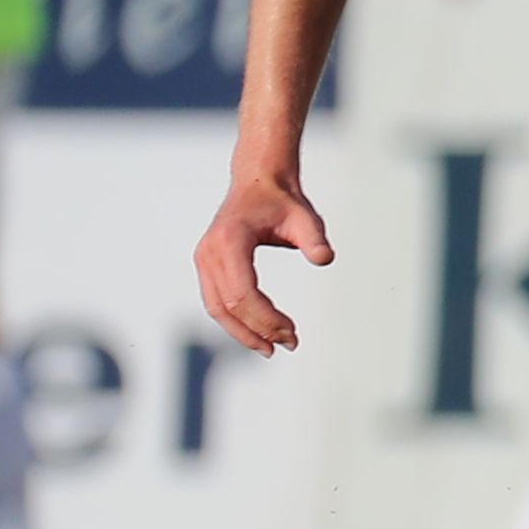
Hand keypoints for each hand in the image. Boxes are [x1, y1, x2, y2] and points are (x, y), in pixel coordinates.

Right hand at [196, 171, 334, 353]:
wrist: (258, 181)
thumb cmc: (283, 201)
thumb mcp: (305, 217)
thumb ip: (314, 238)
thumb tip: (325, 259)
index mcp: (230, 241)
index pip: (243, 293)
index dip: (266, 318)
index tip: (292, 332)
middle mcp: (210, 252)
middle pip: (228, 306)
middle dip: (257, 331)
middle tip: (288, 344)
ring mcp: (204, 259)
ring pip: (217, 308)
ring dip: (243, 332)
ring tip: (272, 347)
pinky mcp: (206, 265)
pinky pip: (216, 301)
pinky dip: (235, 320)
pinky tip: (259, 331)